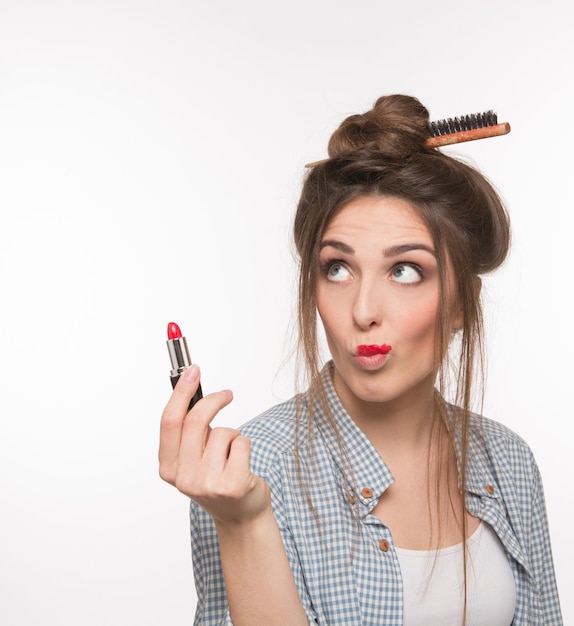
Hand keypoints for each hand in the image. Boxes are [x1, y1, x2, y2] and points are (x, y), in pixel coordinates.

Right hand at [159, 365, 270, 526]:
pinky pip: (242, 442)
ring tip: (232, 452)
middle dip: (214, 400)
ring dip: (232, 434)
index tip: (192, 371)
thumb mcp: (194, 457)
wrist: (241, 515)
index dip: (181, 392)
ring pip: (223, 431)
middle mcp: (184, 478)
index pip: (169, 421)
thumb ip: (189, 430)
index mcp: (168, 468)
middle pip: (196, 420)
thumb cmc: (218, 478)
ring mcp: (207, 483)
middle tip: (226, 394)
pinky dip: (245, 444)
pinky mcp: (232, 485)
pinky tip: (243, 462)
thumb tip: (189, 384)